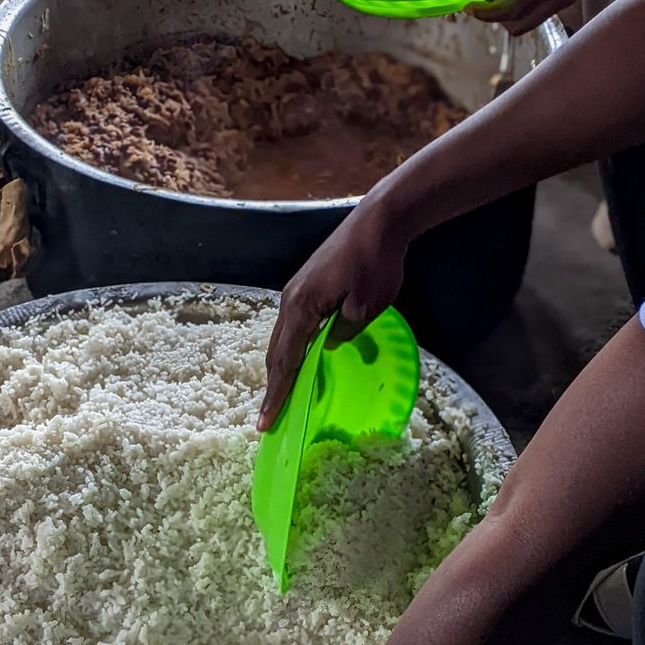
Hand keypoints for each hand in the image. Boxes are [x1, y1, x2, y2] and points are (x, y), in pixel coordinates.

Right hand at [258, 193, 406, 430]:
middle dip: (272, 387)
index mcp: (301, 308)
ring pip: (282, 338)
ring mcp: (295, 291)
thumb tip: (328, 345)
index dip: (276, 396)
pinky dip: (290, 348)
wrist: (378, 221)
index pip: (286, 362)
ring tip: (280, 396)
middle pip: (276, 353)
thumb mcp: (365, 307)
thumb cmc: (375, 263)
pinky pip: (292, 325)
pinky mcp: (306, 285)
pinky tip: (298, 360)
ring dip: (280, 368)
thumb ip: (344, 332)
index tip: (265, 423)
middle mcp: (290, 301)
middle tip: (268, 419)